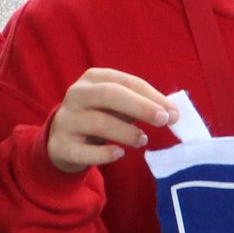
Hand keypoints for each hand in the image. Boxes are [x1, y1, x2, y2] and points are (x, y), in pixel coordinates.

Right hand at [48, 68, 173, 171]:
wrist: (62, 141)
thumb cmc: (99, 116)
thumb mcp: (117, 106)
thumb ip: (142, 105)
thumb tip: (173, 113)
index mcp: (93, 78)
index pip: (125, 82)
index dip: (151, 96)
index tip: (173, 112)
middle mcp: (76, 94)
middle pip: (109, 94)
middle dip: (140, 107)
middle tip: (163, 121)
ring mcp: (66, 120)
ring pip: (98, 122)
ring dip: (126, 132)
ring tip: (143, 140)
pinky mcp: (60, 146)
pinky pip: (83, 151)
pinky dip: (104, 154)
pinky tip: (119, 154)